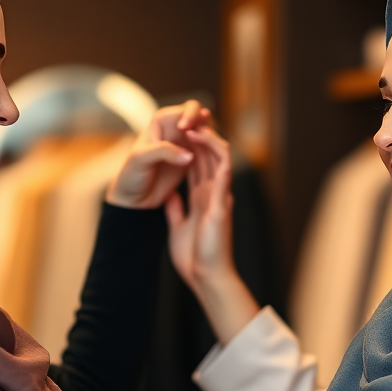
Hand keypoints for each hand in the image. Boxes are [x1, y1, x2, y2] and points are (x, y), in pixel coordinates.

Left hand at [105, 100, 211, 209]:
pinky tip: (210, 163)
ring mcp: (185, 145)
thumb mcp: (141, 159)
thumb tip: (190, 156)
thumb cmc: (131, 175)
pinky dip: (211, 155)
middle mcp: (176, 130)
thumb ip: (164, 152)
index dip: (191, 115)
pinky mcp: (191, 161)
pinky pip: (207, 153)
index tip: (185, 129)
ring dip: (211, 142)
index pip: (186, 109)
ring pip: (207, 136)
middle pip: (202, 120)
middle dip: (206, 128)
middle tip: (204, 139)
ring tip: (208, 153)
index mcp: (163, 122)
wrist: (134, 198)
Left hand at [165, 127, 259, 344]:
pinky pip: (222, 167)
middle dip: (200, 133)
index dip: (190, 146)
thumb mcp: (179, 228)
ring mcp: (220, 195)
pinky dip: (213, 149)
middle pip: (209, 154)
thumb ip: (177, 211)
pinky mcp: (222, 200)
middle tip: (190, 114)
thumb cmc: (196, 258)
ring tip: (195, 119)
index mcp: (203, 198)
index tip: (178, 132)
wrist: (206, 276)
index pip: (198, 164)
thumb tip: (170, 197)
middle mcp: (214, 193)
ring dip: (208, 135)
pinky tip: (201, 136)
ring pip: (219, 154)